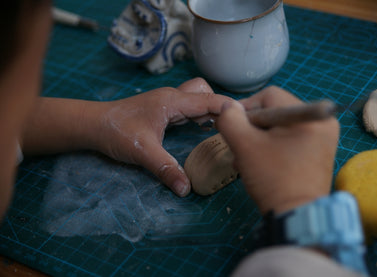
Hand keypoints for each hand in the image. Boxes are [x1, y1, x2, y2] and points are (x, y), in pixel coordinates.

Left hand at [93, 78, 230, 196]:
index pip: (208, 100)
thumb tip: (186, 190)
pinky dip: (199, 115)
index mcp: (172, 101)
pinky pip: (188, 107)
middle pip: (205, 93)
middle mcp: (173, 98)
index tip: (247, 119)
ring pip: (197, 98)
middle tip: (231, 127)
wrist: (92, 124)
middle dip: (220, 107)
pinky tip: (203, 129)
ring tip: (223, 129)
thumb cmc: (116, 133)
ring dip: (210, 110)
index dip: (229, 108)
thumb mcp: (143, 152)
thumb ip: (166, 169)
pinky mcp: (162, 109)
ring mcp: (167, 102)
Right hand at [216, 86, 338, 213]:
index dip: (245, 109)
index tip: (231, 126)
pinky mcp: (319, 153)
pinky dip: (272, 147)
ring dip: (258, 139)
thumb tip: (226, 106)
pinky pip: (289, 140)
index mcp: (309, 115)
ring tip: (244, 158)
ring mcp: (323, 139)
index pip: (269, 96)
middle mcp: (322, 122)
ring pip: (280, 128)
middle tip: (238, 146)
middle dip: (252, 128)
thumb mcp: (244, 145)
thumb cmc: (272, 177)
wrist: (297, 216)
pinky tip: (258, 163)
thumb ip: (230, 119)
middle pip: (275, 112)